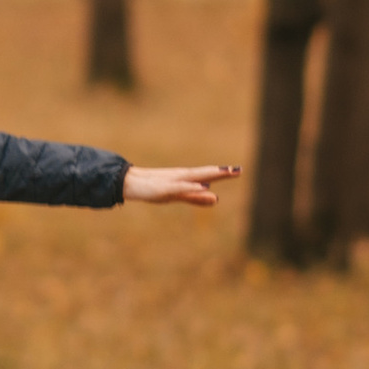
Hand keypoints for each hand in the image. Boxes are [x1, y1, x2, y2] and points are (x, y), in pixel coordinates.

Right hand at [123, 163, 239, 206]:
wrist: (130, 183)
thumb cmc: (154, 189)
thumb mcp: (178, 195)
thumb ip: (196, 197)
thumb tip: (215, 198)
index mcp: (186, 178)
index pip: (207, 175)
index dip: (223, 173)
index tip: (238, 170)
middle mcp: (182, 176)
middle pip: (205, 173)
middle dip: (221, 172)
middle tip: (238, 170)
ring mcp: (173, 181)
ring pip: (194, 177)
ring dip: (209, 174)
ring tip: (224, 173)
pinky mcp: (164, 188)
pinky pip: (181, 187)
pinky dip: (193, 187)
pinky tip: (203, 186)